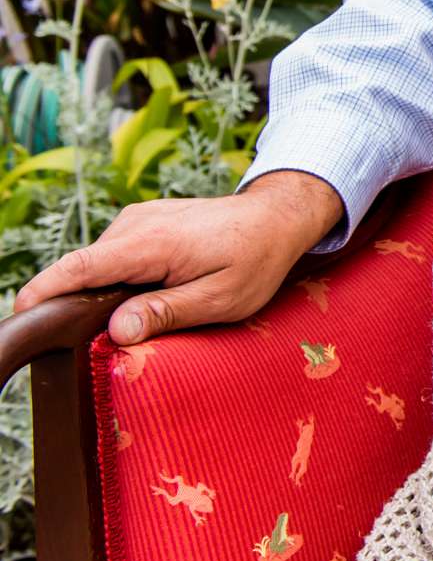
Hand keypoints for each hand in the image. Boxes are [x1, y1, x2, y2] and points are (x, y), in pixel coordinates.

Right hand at [13, 170, 343, 343]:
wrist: (278, 216)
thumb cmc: (256, 259)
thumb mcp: (221, 298)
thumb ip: (167, 312)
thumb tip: (117, 331)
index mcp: (149, 243)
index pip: (78, 268)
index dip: (42, 294)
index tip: (19, 318)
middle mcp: (134, 225)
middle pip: (82, 271)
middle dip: (75, 306)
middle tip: (86, 343)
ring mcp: (136, 221)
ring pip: (99, 267)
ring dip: (104, 295)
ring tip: (132, 320)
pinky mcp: (141, 225)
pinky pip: (114, 258)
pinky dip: (116, 281)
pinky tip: (143, 298)